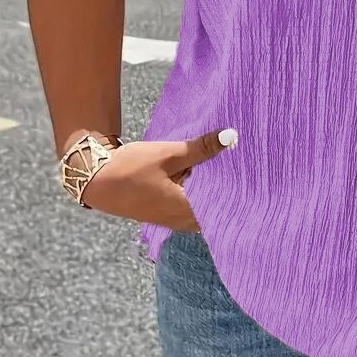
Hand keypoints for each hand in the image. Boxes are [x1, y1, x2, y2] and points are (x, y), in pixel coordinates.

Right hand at [77, 127, 238, 229]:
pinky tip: (211, 174)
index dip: (244, 191)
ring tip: (236, 168)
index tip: (259, 176)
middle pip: (219, 208)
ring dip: (218, 191)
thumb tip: (231, 136)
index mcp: (187, 209)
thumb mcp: (168, 154)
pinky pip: (195, 206)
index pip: (226, 205)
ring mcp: (176, 220)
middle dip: (234, 189)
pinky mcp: (169, 213)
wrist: (97, 181)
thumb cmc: (131, 168)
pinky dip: (204, 193)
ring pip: (207, 208)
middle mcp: (184, 220)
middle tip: (253, 168)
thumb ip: (201, 147)